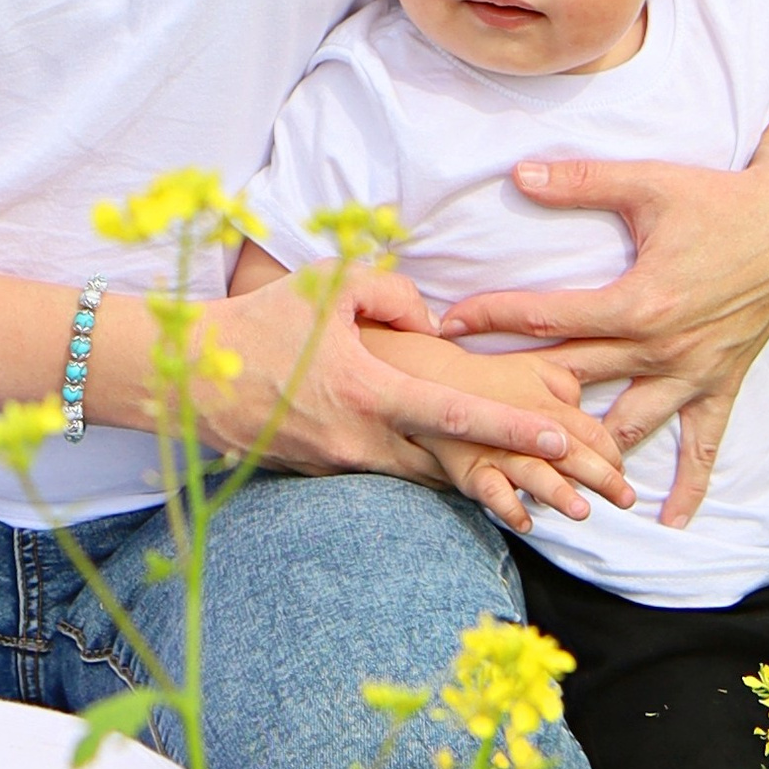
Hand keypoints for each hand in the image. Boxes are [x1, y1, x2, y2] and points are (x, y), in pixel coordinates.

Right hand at [194, 263, 636, 502]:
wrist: (191, 377)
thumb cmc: (261, 323)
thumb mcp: (326, 286)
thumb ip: (393, 293)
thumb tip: (434, 322)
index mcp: (369, 395)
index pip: (456, 417)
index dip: (513, 429)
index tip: (563, 439)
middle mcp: (361, 443)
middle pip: (453, 463)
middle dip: (512, 474)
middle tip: (577, 482)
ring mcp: (343, 467)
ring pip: (422, 472)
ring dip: (471, 473)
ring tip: (533, 480)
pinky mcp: (327, 474)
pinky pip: (387, 470)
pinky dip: (423, 466)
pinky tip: (457, 462)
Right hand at [361, 329, 631, 526]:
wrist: (408, 371)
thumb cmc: (474, 369)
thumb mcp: (531, 365)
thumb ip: (560, 381)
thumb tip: (580, 402)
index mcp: (538, 396)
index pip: (585, 427)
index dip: (608, 451)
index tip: (623, 469)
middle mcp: (516, 420)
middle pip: (566, 451)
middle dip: (598, 475)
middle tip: (626, 497)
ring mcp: (486, 444)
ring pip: (528, 470)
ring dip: (556, 491)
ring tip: (582, 510)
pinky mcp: (458, 464)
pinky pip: (483, 489)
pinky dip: (504, 505)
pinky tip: (524, 520)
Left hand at [433, 126, 768, 525]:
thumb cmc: (718, 198)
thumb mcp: (649, 183)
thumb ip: (582, 182)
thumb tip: (518, 173)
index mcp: (636, 303)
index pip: (546, 317)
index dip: (492, 317)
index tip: (448, 326)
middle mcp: (660, 349)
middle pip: (573, 380)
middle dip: (518, 393)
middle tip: (468, 408)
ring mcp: (691, 375)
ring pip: (627, 426)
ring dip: (586, 452)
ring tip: (541, 477)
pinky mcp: (720, 385)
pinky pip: (704, 446)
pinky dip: (687, 487)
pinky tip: (664, 523)